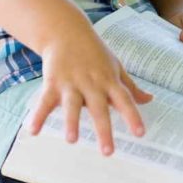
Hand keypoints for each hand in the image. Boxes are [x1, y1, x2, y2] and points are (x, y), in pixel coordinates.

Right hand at [26, 27, 152, 154]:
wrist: (66, 31)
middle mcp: (91, 83)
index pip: (124, 99)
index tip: (140, 134)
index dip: (132, 116)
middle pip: (99, 108)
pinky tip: (33, 130)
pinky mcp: (52, 83)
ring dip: (71, 122)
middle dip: (103, 129)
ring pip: (72, 105)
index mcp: (109, 81)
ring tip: (72, 140)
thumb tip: (149, 99)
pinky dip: (38, 115)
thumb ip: (130, 87)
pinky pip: (45, 101)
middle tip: (108, 151)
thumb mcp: (115, 66)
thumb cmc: (94, 53)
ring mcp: (71, 83)